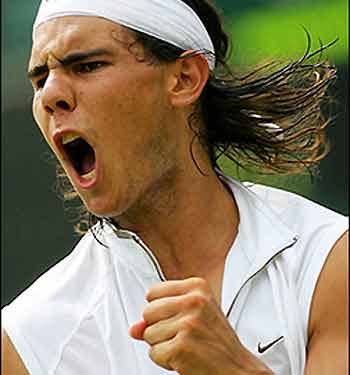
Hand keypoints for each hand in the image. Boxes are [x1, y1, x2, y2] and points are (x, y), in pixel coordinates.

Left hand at [129, 277, 272, 374]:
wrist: (238, 368)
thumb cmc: (217, 342)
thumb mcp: (194, 316)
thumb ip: (162, 315)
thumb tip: (134, 328)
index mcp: (197, 287)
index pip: (153, 292)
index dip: (159, 310)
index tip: (175, 317)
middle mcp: (194, 301)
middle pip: (148, 312)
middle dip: (158, 328)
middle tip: (182, 335)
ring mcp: (188, 322)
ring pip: (148, 334)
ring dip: (162, 345)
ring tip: (185, 345)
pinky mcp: (182, 345)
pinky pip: (154, 353)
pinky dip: (165, 360)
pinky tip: (184, 357)